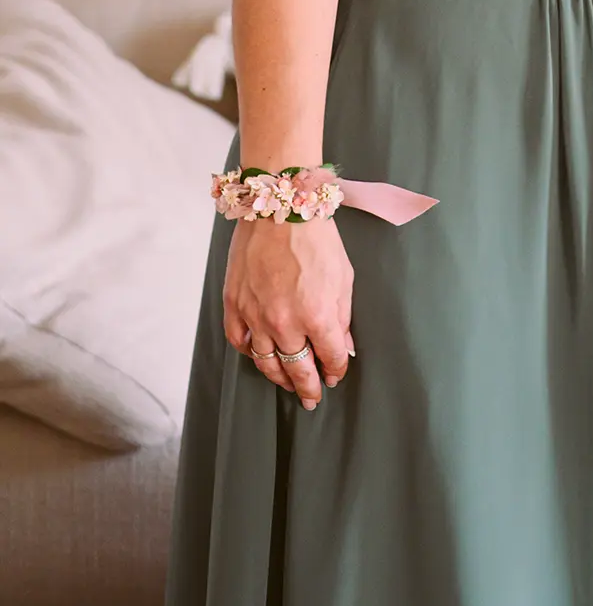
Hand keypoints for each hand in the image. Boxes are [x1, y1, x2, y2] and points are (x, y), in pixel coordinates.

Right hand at [223, 217, 354, 408]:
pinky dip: (251, 353)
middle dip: (309, 387)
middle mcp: (284, 322)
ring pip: (267, 363)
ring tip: (289, 384)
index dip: (336, 370)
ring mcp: (256, 316)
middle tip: (313, 398)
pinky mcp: (235, 305)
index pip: (330, 358)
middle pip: (297, 369)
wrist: (280, 207)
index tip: (336, 375)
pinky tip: (261, 356)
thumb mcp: (344, 276)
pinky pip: (240, 342)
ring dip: (280, 378)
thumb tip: (343, 346)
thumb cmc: (316, 238)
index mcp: (317, 315)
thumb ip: (343, 316)